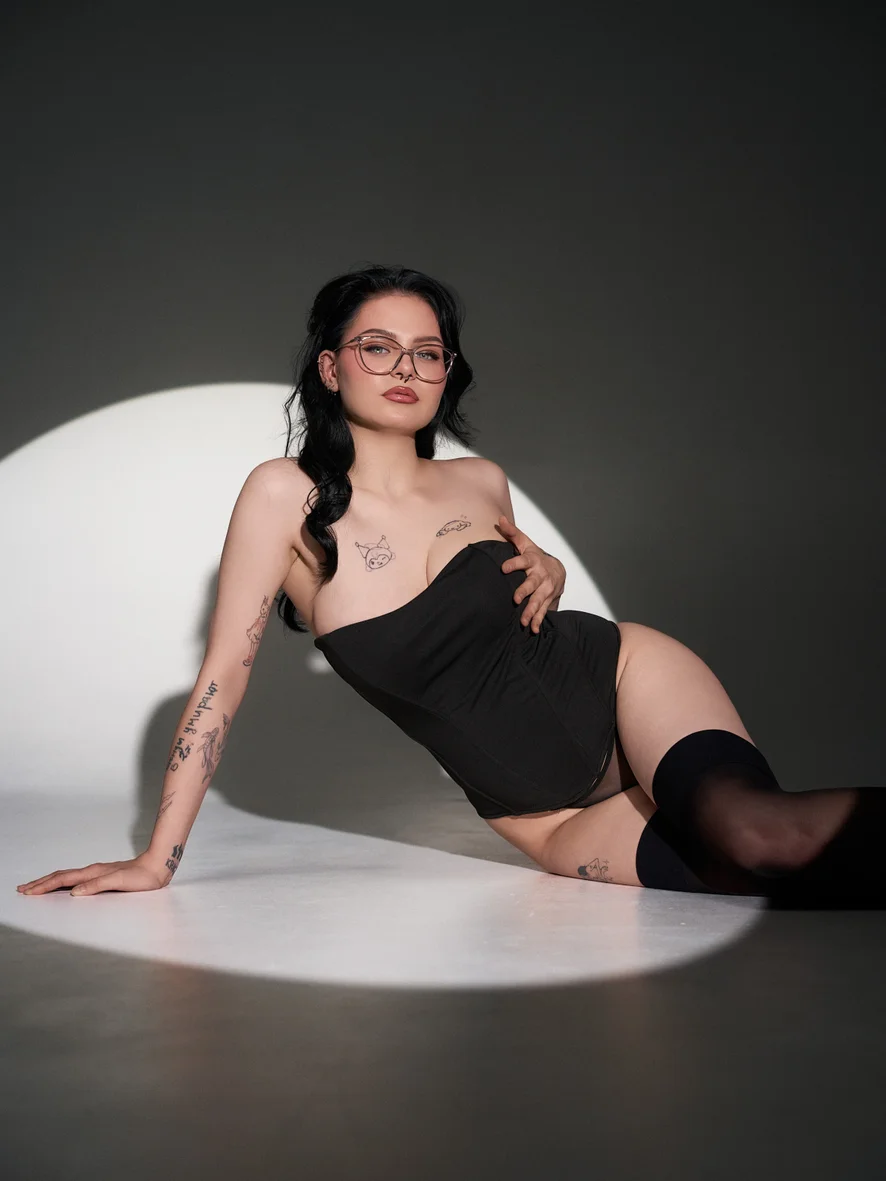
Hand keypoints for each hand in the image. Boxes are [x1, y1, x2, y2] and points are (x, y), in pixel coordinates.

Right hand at [17, 851, 169, 896]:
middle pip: (60, 876)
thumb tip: (74, 892)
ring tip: (37, 887)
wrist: (157, 867)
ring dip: (50, 882)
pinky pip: (76, 879)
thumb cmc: (141, 877)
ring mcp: (96, 873)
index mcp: (93, 873)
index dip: (44, 886)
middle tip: (23, 889)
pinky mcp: (102, 876)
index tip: (29, 891)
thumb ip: (97, 885)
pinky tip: (63, 887)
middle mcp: (92, 871)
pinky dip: (64, 883)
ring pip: (67, 877)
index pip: (63, 879)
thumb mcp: (120, 882)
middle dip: (41, 883)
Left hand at [494, 515, 565, 632]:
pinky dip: (539, 621)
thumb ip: (512, 533)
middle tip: (516, 599)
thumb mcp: (525, 543)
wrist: (558, 569)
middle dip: (525, 591)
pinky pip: (544, 611)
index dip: (514, 563)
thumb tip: (500, 519)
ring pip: (539, 600)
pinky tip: (533, 630)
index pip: (523, 560)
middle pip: (532, 583)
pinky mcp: (548, 600)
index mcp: (533, 561)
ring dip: (532, 611)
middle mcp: (540, 575)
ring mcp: (546, 589)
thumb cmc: (536, 556)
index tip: (503, 568)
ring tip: (523, 621)